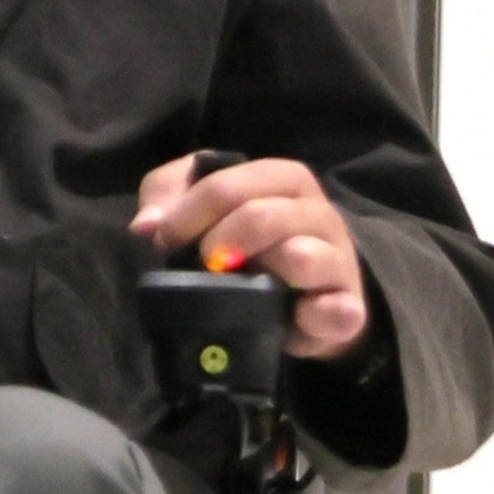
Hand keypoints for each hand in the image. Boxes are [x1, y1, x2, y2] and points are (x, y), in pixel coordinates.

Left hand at [132, 155, 370, 361]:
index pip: (230, 184)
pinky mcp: (347, 307)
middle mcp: (317, 212)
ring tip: (247, 286)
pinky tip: (297, 314)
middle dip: (219, 242)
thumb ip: (170, 197)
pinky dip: (318, 313)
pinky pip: (339, 310)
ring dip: (265, 273)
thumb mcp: (203, 209)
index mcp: (283, 179)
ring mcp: (337, 259)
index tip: (164, 240)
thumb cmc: (249, 244)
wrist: (302, 298)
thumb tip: (146, 225)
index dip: (187, 213)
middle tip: (204, 264)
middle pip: (262, 216)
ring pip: (303, 256)